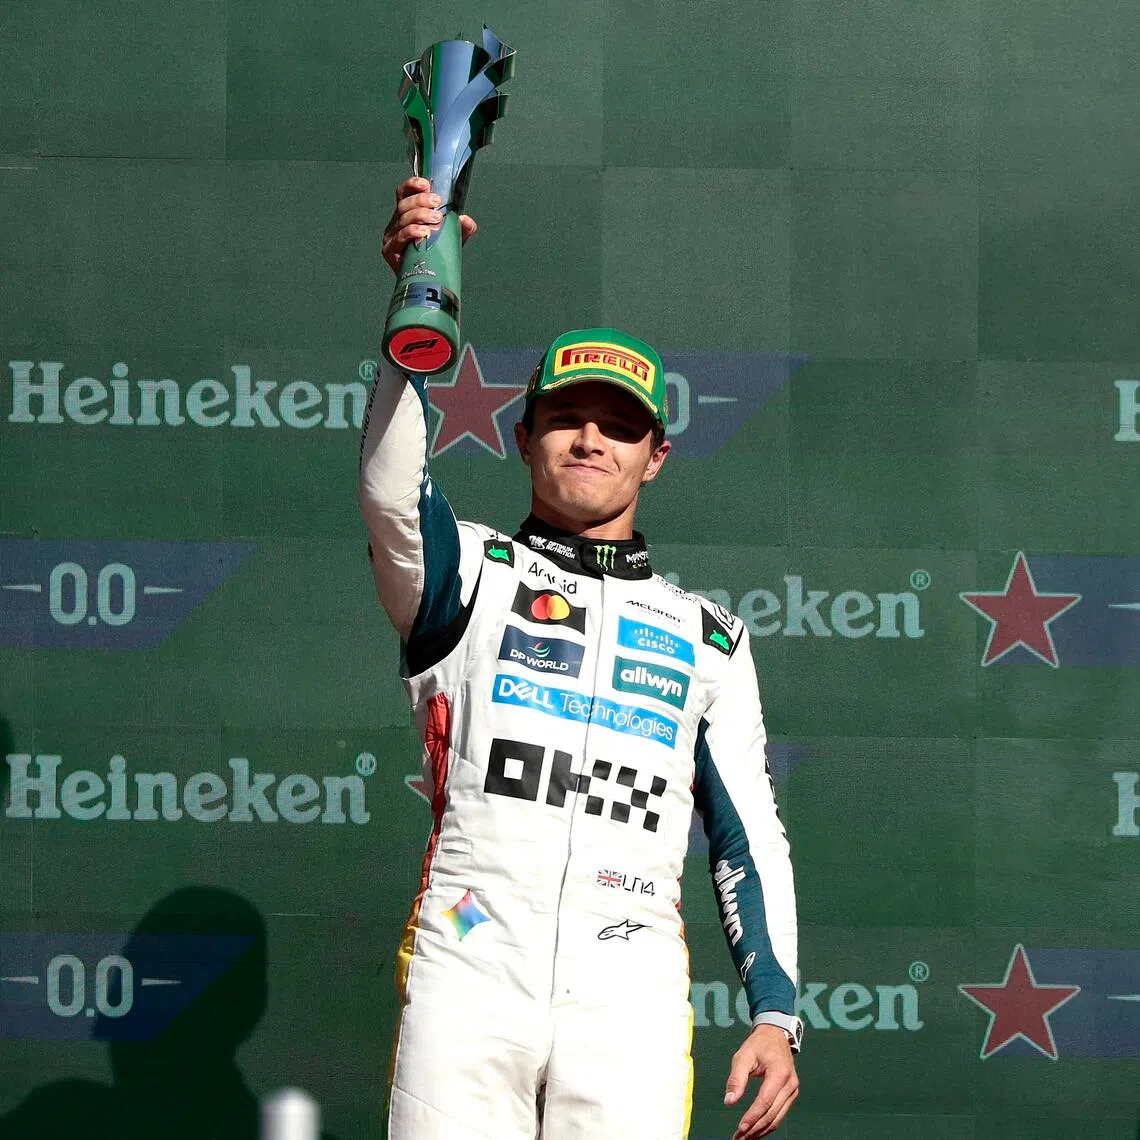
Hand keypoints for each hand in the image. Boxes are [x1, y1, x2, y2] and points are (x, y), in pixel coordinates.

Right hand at [381, 176, 477, 273]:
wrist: (426, 281)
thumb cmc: (434, 256)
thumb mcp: (451, 239)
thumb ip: (461, 229)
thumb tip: (466, 221)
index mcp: (407, 214)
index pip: (404, 193)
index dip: (412, 185)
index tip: (426, 185)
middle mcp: (396, 223)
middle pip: (404, 204)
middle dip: (421, 201)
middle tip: (437, 204)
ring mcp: (392, 236)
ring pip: (403, 218)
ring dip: (420, 216)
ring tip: (436, 219)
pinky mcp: (390, 250)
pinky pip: (400, 237)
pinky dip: (412, 232)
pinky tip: (424, 232)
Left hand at [723, 1023, 798, 1138]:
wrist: (776, 1035)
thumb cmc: (758, 1045)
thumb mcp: (743, 1055)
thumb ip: (736, 1078)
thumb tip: (729, 1101)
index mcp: (779, 1073)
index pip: (765, 1101)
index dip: (752, 1116)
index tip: (740, 1128)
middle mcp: (790, 1084)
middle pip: (772, 1114)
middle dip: (755, 1129)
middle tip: (739, 1138)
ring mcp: (793, 1090)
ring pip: (777, 1118)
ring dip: (761, 1130)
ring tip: (745, 1138)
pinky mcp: (791, 1094)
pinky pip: (780, 1114)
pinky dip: (767, 1124)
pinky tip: (755, 1130)